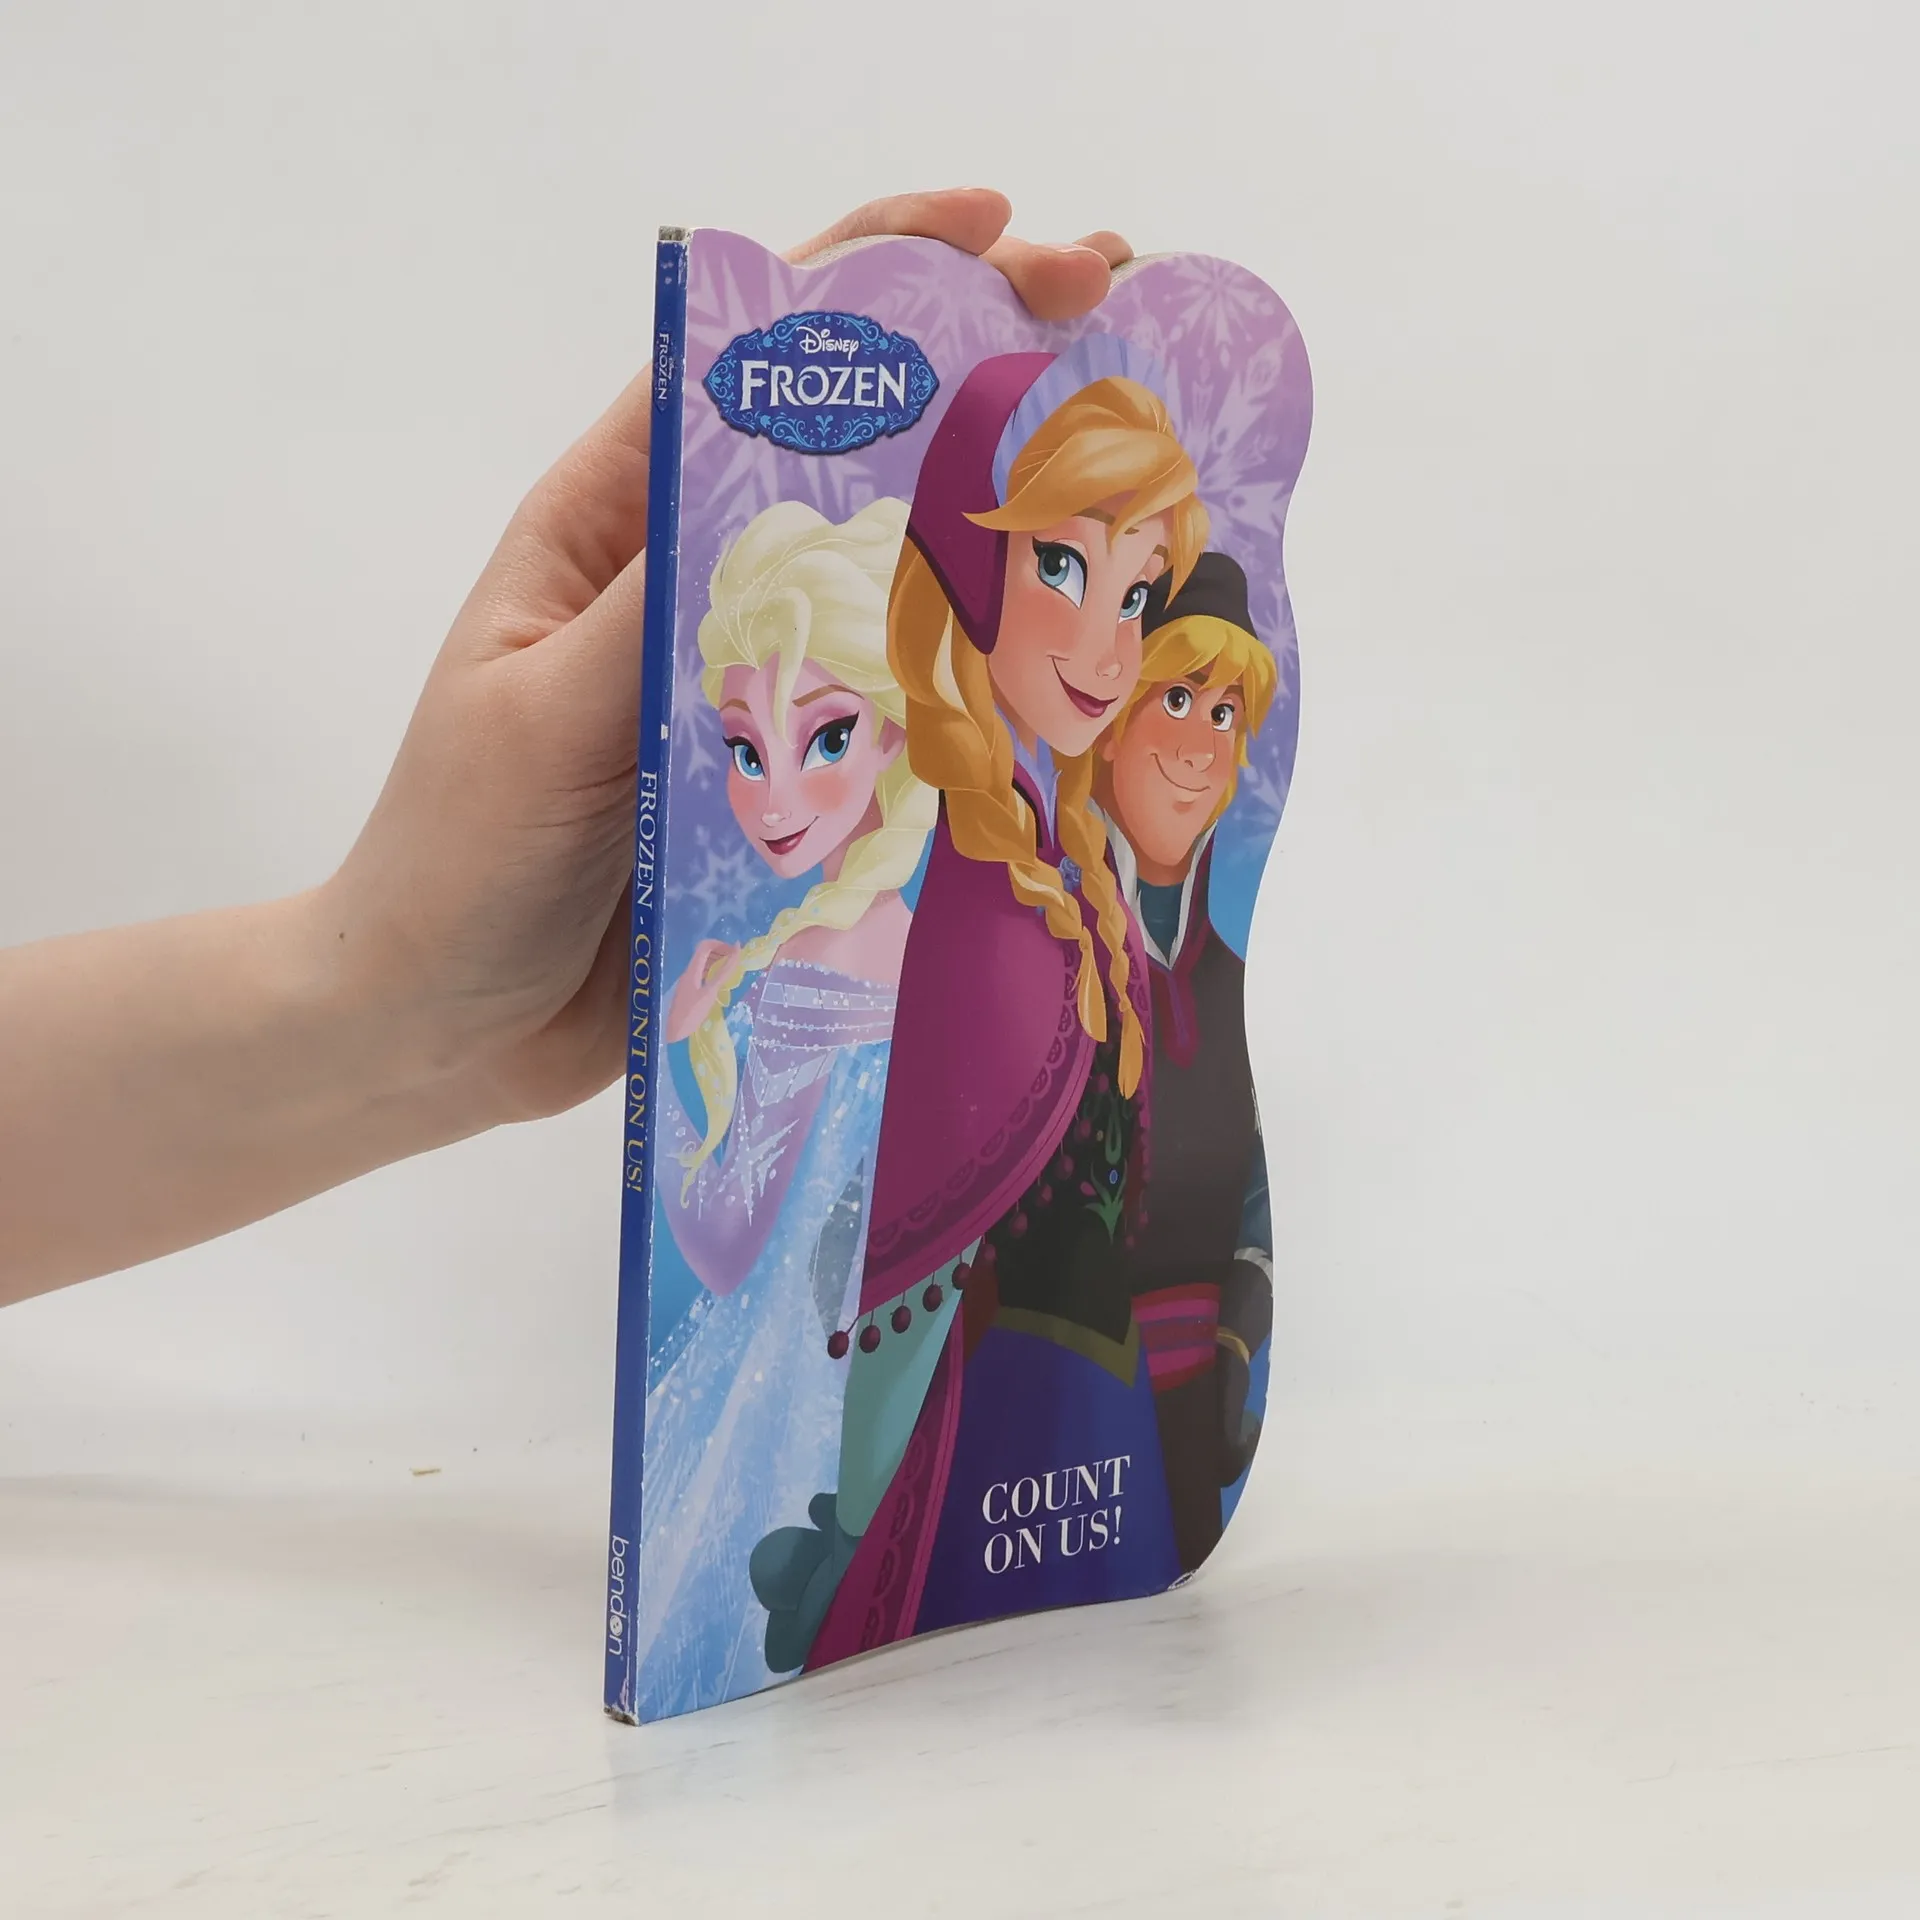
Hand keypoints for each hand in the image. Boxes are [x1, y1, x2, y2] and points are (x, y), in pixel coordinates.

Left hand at [320, 189, 1133, 1127]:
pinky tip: (1083, 674)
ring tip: (1142, 488)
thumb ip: (653, 615)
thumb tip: (785, 496)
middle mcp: (704, 592)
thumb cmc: (458, 858)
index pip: (748, 364)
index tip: (996, 231)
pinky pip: (907, 730)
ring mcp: (764, 694)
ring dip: (1010, 540)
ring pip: (899, 594)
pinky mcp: (804, 794)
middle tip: (1118, 336)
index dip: (874, 281)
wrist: (447, 1027)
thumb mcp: (538, 714)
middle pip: (854, 461)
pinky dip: (991, 697)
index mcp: (618, 527)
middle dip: (983, 385)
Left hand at [664, 939, 739, 1044]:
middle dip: (721, 953)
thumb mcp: (711, 992)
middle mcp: (688, 972)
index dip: (721, 945)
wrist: (673, 1034)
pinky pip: (702, 975)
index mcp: (692, 970)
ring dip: (718, 963)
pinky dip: (713, 973)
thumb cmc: (692, 1013)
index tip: (735, 953)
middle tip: (735, 962)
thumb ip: (724, 972)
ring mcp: (687, 982)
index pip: (705, 946)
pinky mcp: (688, 991)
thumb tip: (736, 951)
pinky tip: (720, 983)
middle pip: (704, 953)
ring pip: (703, 964)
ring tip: (731, 971)